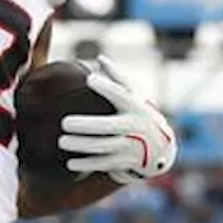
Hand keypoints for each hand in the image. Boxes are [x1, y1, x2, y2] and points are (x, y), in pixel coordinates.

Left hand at [58, 65, 176, 184]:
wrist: (160, 149)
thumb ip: (118, 77)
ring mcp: (129, 146)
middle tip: (64, 123)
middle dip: (86, 125)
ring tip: (62, 141)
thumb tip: (99, 57)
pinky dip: (87, 164)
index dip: (107, 87)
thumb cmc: (140, 114)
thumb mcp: (136, 95)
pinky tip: (70, 163)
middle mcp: (133, 126)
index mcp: (135, 107)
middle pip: (108, 126)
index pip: (121, 95)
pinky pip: (103, 164)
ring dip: (82, 145)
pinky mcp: (123, 162)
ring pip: (103, 147)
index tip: (89, 79)